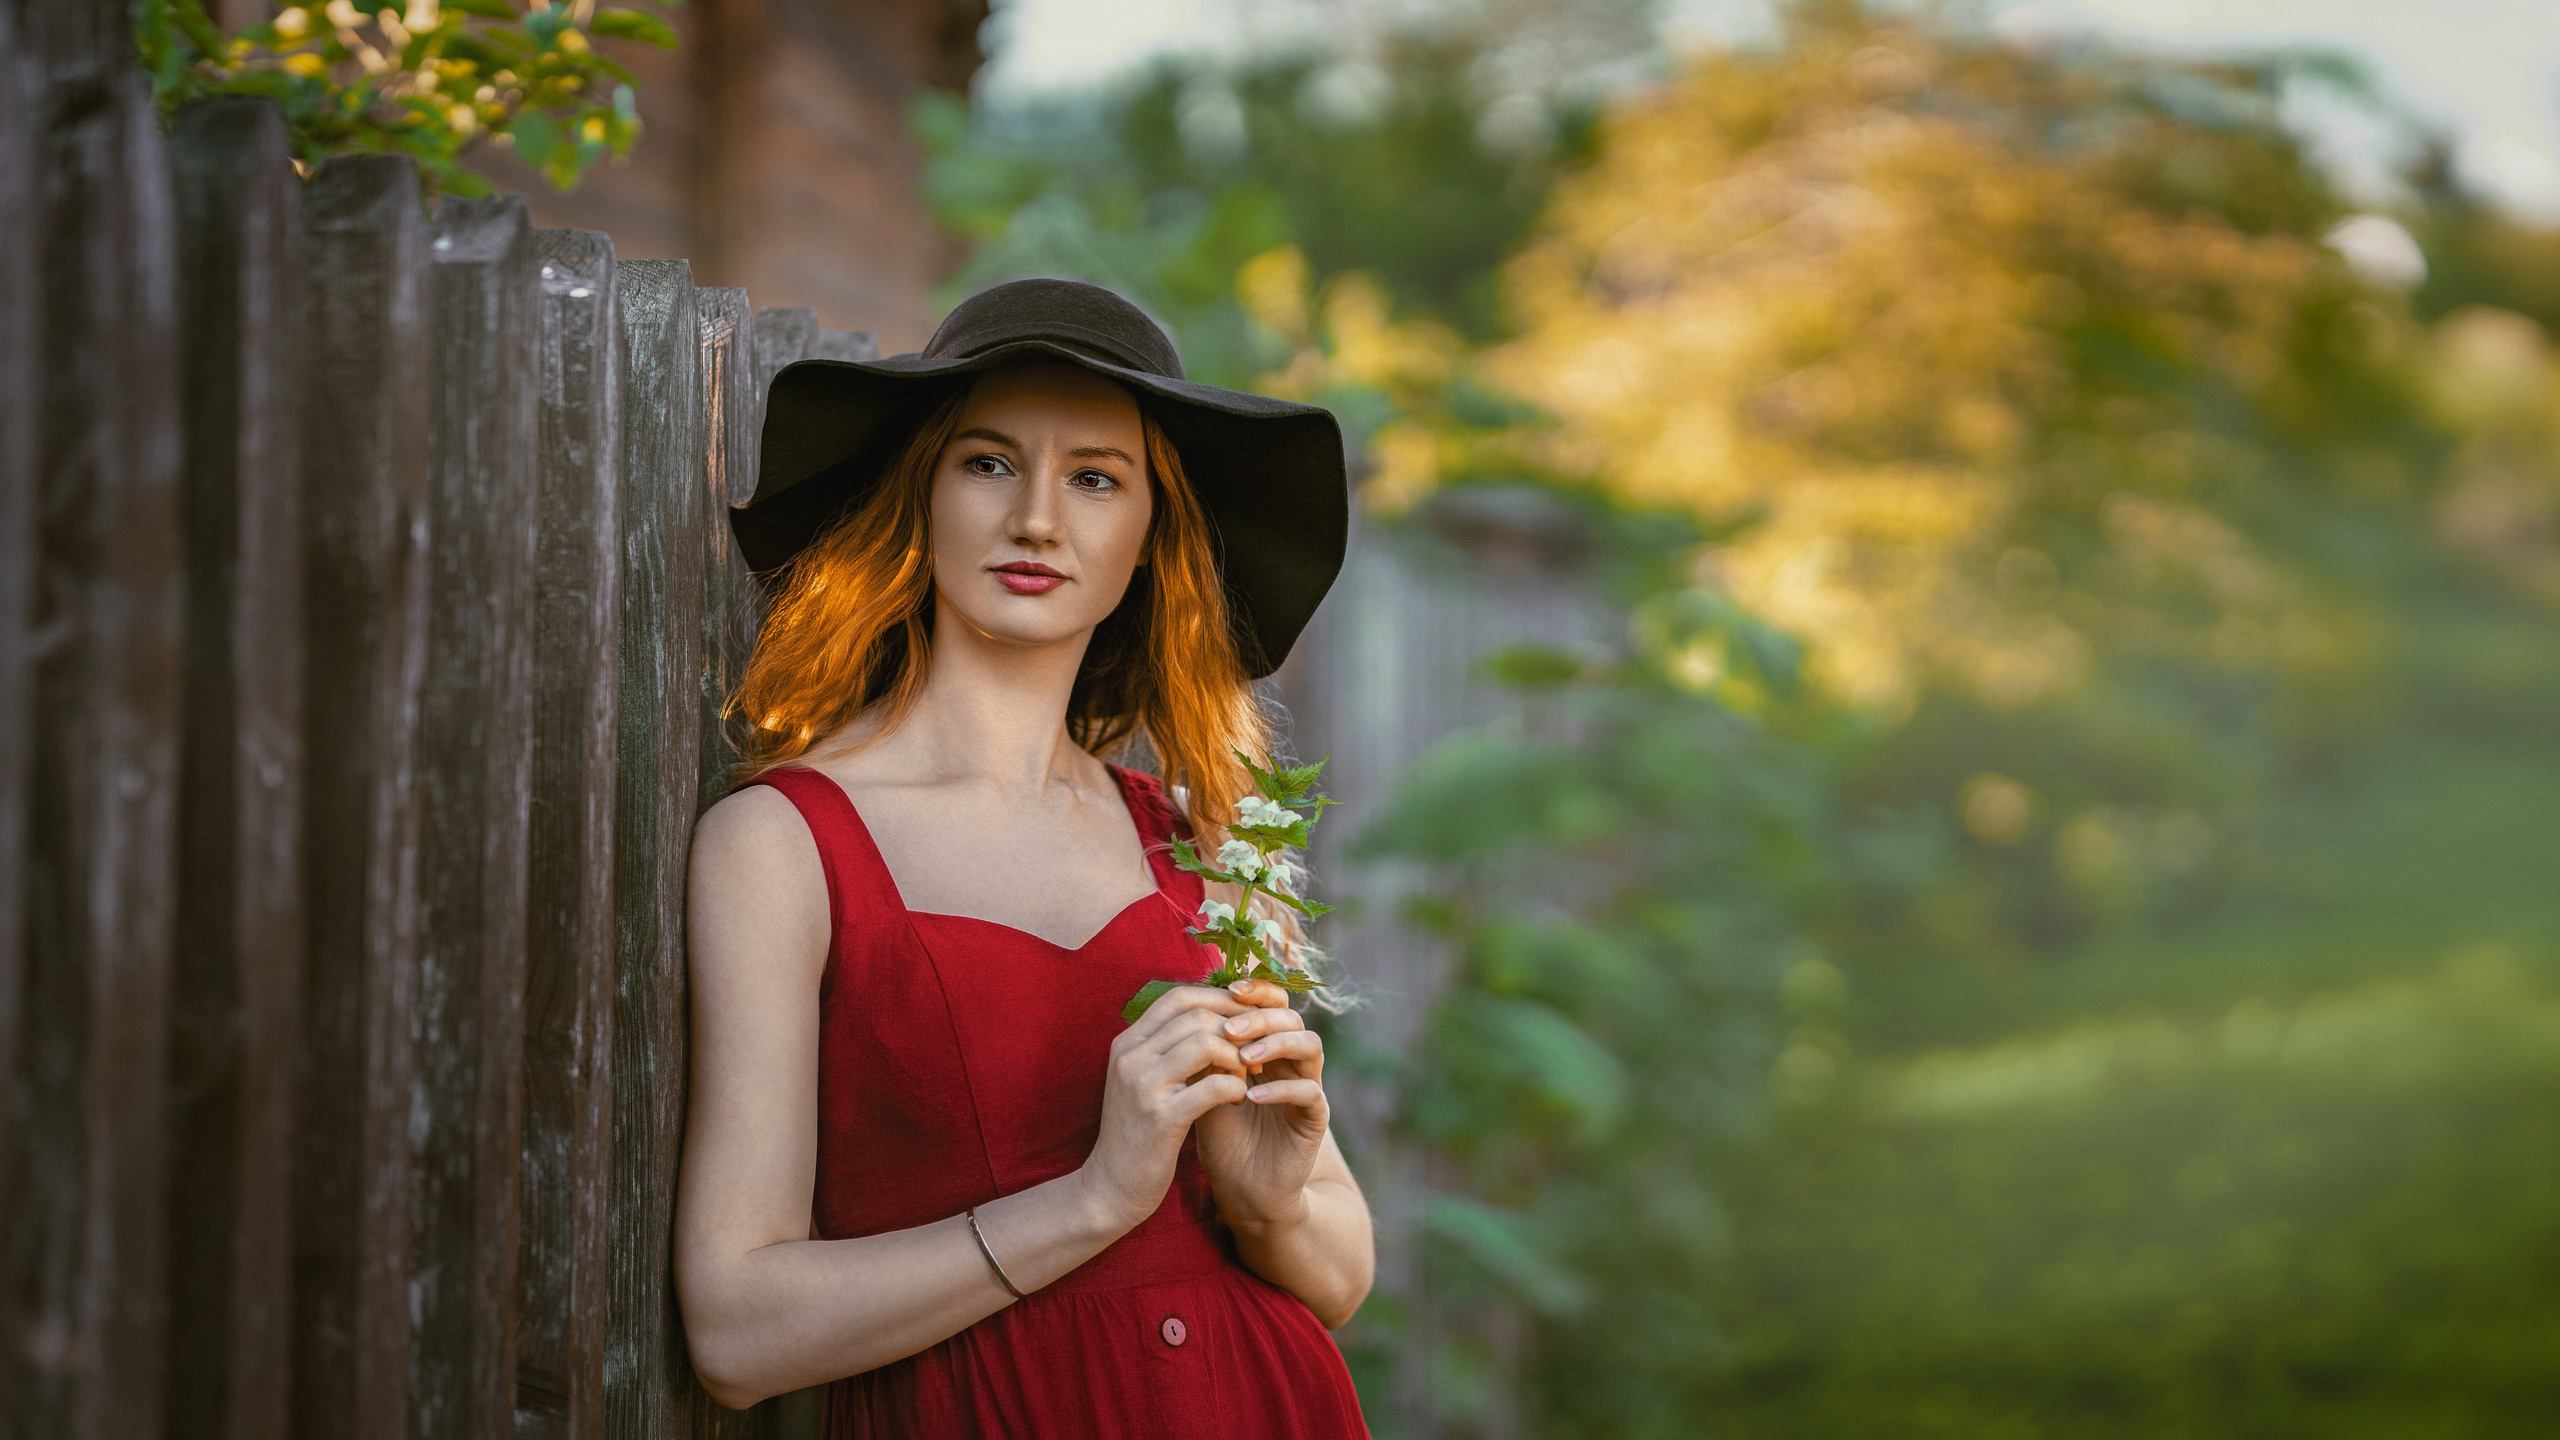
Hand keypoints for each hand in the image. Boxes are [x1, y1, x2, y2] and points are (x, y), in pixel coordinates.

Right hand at [1079, 985, 1253, 1230]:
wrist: (1108, 1189)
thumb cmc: (1135, 1133)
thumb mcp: (1142, 1082)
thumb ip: (1165, 1050)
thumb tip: (1209, 1019)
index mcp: (1126, 1044)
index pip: (1177, 997)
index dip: (1217, 999)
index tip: (1244, 1016)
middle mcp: (1130, 1057)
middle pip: (1196, 1015)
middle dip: (1235, 1028)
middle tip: (1255, 1048)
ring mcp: (1143, 1086)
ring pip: (1206, 1043)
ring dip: (1238, 1055)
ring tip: (1248, 1073)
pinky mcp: (1161, 1119)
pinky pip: (1212, 1085)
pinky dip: (1235, 1086)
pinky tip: (1239, 1097)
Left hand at [1192, 978, 1329, 1236]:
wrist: (1240, 1188)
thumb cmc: (1221, 1135)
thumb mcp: (1205, 1087)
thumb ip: (1202, 1052)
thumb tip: (1182, 1011)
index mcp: (1267, 1047)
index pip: (1271, 1004)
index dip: (1256, 990)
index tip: (1227, 989)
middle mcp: (1291, 1062)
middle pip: (1291, 1017)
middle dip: (1260, 1017)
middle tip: (1230, 1028)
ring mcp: (1307, 1087)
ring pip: (1309, 1045)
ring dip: (1275, 1045)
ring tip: (1243, 1057)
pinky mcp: (1315, 1118)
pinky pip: (1309, 1092)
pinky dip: (1281, 1089)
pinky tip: (1251, 1095)